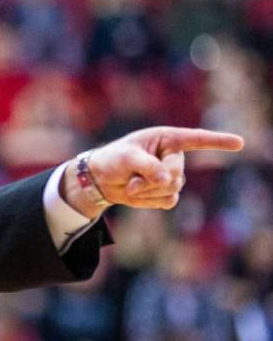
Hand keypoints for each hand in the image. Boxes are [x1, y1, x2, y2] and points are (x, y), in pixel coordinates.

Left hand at [61, 127, 243, 217]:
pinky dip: (149, 201)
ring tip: (131, 184)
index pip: (196, 139)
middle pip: (177, 173)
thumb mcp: (126, 158)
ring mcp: (172, 176)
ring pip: (172, 190)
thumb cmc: (112, 159)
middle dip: (154, 180)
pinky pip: (167, 202)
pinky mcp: (165, 193)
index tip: (239, 143)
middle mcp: (173, 156)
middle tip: (134, 179)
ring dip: (148, 191)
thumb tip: (168, 180)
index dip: (218, 142)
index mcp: (167, 139)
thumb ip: (147, 166)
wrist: (101, 179)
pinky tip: (136, 193)